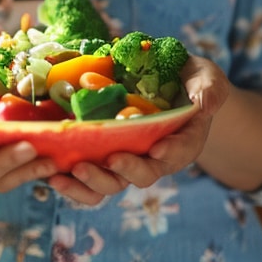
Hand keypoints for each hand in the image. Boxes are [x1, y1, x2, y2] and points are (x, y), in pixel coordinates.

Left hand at [48, 55, 230, 205]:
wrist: (170, 86)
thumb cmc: (190, 82)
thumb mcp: (206, 78)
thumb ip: (208, 90)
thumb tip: (203, 104)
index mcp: (183, 141)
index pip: (179, 152)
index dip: (170, 153)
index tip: (157, 150)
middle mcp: (156, 157)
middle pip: (143, 175)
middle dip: (127, 171)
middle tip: (109, 160)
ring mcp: (129, 159)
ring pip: (113, 184)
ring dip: (91, 184)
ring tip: (66, 175)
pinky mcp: (105, 155)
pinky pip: (91, 178)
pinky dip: (73, 183)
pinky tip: (53, 176)